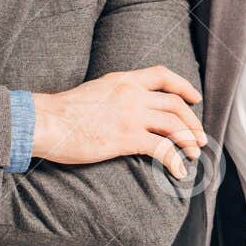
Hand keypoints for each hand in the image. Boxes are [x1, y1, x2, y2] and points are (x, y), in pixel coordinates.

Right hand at [31, 66, 204, 176]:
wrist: (45, 121)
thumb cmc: (63, 111)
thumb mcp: (96, 91)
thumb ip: (116, 94)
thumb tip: (127, 107)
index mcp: (123, 80)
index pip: (162, 75)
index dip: (183, 86)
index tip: (194, 98)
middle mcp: (132, 94)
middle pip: (175, 104)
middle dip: (192, 122)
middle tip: (200, 137)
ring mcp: (131, 115)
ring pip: (174, 125)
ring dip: (189, 140)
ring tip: (193, 154)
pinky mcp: (126, 138)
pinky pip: (162, 148)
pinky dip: (175, 160)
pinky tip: (179, 170)